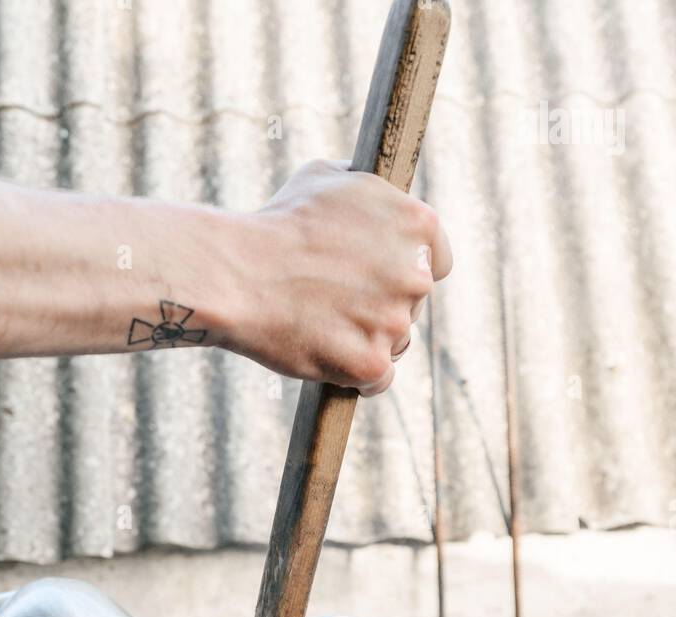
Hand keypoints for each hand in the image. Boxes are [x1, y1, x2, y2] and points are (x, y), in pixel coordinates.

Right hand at [222, 159, 451, 395]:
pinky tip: (329, 357)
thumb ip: (367, 191)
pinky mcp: (371, 363)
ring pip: (395, 343)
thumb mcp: (327, 177)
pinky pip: (376, 380)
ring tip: (324, 325)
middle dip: (383, 305)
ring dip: (368, 340)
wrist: (238, 274)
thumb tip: (375, 195)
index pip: (437, 260)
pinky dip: (355, 375)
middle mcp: (415, 274)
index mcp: (416, 223)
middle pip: (413, 305)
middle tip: (338, 301)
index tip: (382, 279)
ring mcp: (395, 322)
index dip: (405, 270)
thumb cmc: (277, 223)